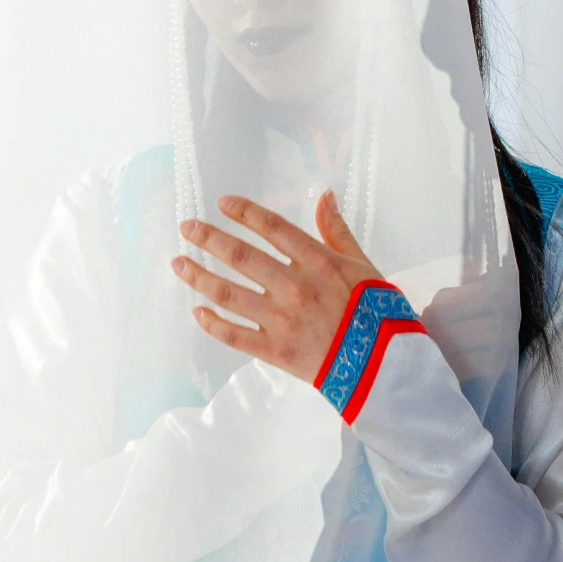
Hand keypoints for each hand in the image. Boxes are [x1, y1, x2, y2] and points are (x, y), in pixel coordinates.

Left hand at [171, 190, 382, 383]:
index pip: (272, 228)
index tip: (221, 203)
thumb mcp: (364, 265)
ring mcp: (281, 320)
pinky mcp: (275, 351)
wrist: (383, 366)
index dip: (244, 212)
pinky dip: (212, 323)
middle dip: (209, 239)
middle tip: (187, 227)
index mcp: (318, 262)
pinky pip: (234, 335)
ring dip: (199, 276)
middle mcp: (294, 287)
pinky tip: (197, 311)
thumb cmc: (378, 314)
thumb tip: (324, 196)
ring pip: (229, 294)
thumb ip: (338, 231)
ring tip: (179, 263)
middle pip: (241, 257)